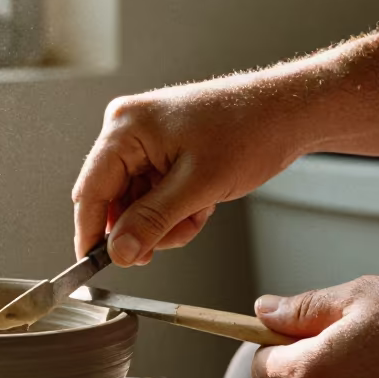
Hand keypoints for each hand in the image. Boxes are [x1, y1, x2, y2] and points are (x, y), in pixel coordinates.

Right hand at [71, 81, 307, 264]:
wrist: (288, 113)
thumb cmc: (249, 130)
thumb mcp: (197, 187)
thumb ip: (151, 222)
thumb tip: (118, 251)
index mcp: (125, 127)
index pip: (91, 190)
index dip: (91, 232)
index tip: (92, 265)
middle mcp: (128, 129)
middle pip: (113, 199)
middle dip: (144, 226)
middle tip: (174, 236)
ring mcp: (144, 138)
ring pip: (135, 202)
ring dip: (165, 220)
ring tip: (198, 213)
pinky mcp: (161, 148)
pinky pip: (152, 193)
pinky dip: (175, 209)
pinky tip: (201, 204)